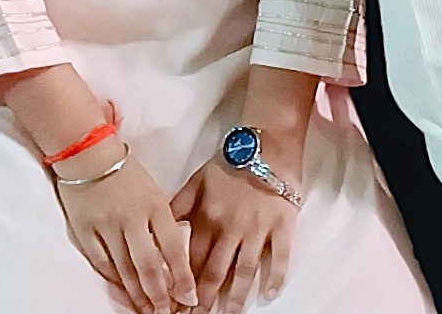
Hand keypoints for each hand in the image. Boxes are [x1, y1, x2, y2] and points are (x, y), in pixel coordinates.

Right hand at [48, 152, 193, 313]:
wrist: (87, 151)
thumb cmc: (126, 173)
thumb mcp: (155, 193)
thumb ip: (164, 224)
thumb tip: (174, 262)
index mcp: (154, 205)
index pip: (173, 249)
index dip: (182, 278)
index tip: (189, 298)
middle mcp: (131, 217)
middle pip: (148, 266)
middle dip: (160, 296)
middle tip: (166, 312)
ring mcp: (106, 224)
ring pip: (124, 269)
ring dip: (138, 294)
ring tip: (147, 310)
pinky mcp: (85, 229)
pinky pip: (101, 262)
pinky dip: (114, 279)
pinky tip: (123, 291)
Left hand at [171, 158, 296, 309]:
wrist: (265, 142)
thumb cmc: (229, 162)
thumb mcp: (195, 181)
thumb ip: (177, 206)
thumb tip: (159, 228)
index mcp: (206, 217)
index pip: (189, 259)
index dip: (181, 283)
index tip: (175, 302)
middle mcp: (229, 227)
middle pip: (214, 271)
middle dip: (204, 300)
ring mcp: (257, 229)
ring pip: (244, 270)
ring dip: (236, 296)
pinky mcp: (282, 226)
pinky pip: (280, 257)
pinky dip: (275, 278)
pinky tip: (269, 295)